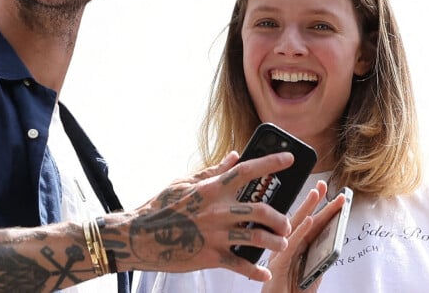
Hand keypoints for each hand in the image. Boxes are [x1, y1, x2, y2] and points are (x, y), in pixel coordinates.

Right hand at [105, 151, 294, 281]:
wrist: (139, 236)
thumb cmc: (160, 206)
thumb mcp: (184, 182)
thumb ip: (212, 171)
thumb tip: (233, 156)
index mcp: (211, 188)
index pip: (247, 171)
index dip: (270, 163)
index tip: (289, 159)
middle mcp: (217, 210)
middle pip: (260, 209)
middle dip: (280, 216)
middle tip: (286, 221)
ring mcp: (215, 234)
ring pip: (256, 238)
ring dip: (274, 242)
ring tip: (281, 243)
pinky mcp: (210, 256)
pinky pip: (240, 266)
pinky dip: (255, 271)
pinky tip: (264, 273)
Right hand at [261, 181, 345, 292]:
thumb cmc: (293, 292)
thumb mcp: (313, 273)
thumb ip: (320, 256)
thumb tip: (333, 238)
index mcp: (296, 247)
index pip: (310, 222)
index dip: (319, 206)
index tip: (327, 191)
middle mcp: (287, 245)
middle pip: (303, 219)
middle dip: (314, 201)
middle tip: (323, 185)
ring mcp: (282, 252)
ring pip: (296, 226)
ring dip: (307, 208)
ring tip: (316, 193)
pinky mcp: (279, 262)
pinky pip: (292, 244)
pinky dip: (301, 231)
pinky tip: (309, 220)